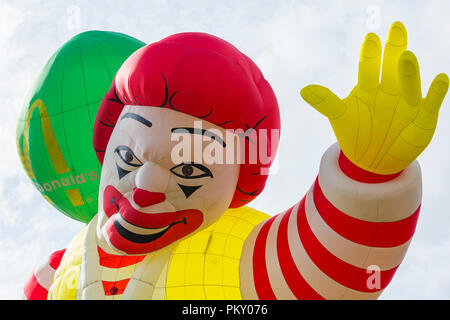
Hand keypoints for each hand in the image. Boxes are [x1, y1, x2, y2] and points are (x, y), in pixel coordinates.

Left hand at [300, 21, 448, 174]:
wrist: (373, 160)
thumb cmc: (356, 134)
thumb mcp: (340, 118)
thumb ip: (326, 102)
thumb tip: (303, 90)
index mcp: (368, 87)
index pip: (368, 67)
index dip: (370, 54)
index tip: (370, 38)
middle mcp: (389, 90)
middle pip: (391, 67)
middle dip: (393, 49)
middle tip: (396, 28)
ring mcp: (407, 103)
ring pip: (409, 83)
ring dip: (408, 71)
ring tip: (406, 56)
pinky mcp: (423, 117)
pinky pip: (431, 103)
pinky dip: (436, 92)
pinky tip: (440, 78)